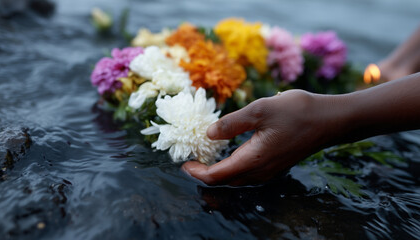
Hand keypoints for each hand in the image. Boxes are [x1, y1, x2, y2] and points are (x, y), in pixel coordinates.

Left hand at [182, 90, 339, 184]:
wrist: (331, 120)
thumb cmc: (298, 112)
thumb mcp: (260, 110)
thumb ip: (232, 123)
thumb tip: (209, 134)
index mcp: (253, 159)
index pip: (217, 176)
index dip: (197, 172)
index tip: (184, 163)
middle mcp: (260, 171)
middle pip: (225, 181)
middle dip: (204, 174)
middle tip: (190, 161)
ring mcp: (270, 170)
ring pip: (237, 179)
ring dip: (218, 172)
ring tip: (205, 159)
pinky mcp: (276, 165)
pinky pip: (248, 173)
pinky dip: (232, 168)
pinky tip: (229, 155)